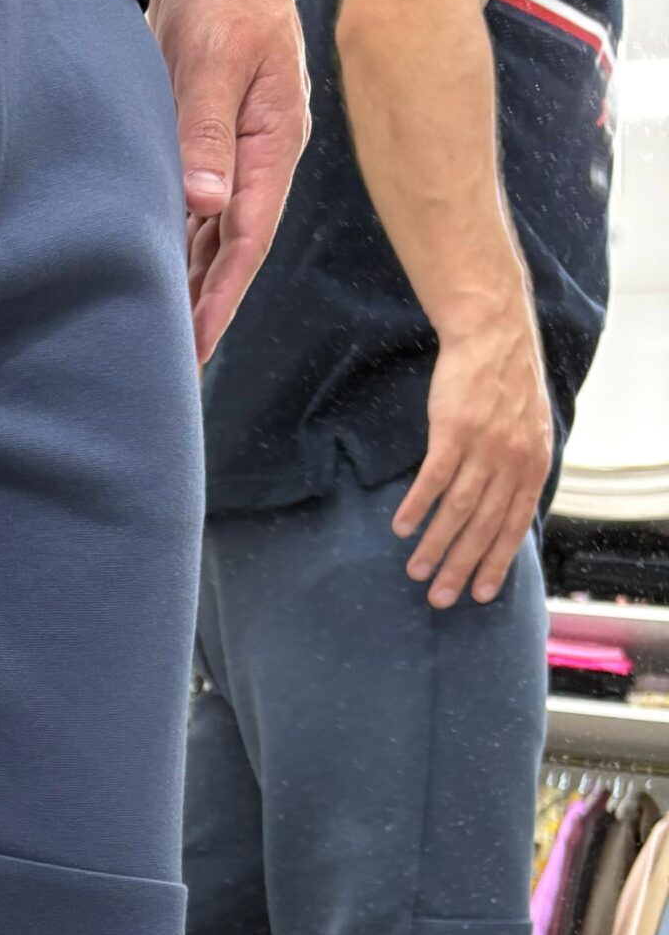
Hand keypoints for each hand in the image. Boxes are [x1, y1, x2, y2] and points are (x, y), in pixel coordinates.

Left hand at [148, 0, 308, 363]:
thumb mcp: (214, 59)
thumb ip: (206, 130)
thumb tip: (209, 203)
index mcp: (274, 144)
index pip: (247, 239)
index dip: (222, 297)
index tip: (198, 346)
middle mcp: (260, 158)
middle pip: (231, 250)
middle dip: (206, 308)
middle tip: (175, 370)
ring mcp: (235, 151)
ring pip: (211, 235)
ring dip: (190, 285)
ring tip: (164, 340)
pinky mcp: (208, 140)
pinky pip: (194, 209)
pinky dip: (177, 247)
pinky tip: (157, 277)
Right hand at [393, 317, 552, 606]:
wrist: (494, 336)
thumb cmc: (506, 385)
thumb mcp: (530, 431)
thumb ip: (519, 472)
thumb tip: (504, 513)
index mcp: (532, 465)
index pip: (514, 526)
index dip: (496, 563)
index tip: (479, 595)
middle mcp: (511, 461)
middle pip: (483, 526)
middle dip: (461, 566)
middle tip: (440, 598)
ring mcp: (483, 446)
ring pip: (458, 509)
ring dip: (435, 544)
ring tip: (416, 571)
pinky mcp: (454, 430)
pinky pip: (433, 478)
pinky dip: (417, 506)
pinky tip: (402, 528)